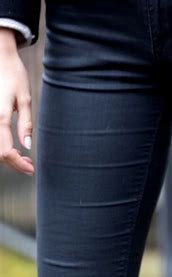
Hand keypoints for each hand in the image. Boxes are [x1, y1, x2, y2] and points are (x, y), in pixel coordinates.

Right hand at [0, 27, 34, 175]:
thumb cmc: (14, 75)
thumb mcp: (25, 99)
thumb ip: (26, 124)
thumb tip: (26, 146)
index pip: (5, 151)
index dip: (18, 164)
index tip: (31, 169)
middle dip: (13, 162)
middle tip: (29, 165)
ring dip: (6, 155)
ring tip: (22, 158)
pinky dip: (1, 145)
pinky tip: (12, 146)